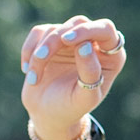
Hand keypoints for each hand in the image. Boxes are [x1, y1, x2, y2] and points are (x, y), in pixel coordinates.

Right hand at [21, 15, 127, 139]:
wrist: (48, 115)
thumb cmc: (71, 109)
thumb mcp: (84, 98)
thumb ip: (90, 73)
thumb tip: (86, 46)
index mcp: (111, 56)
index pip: (105, 30)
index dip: (87, 31)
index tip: (66, 40)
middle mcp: (93, 43)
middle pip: (78, 24)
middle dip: (56, 40)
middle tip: (41, 57)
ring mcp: (71, 40)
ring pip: (55, 29)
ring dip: (40, 54)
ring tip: (34, 78)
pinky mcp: (51, 39)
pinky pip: (38, 32)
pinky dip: (29, 51)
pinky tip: (28, 70)